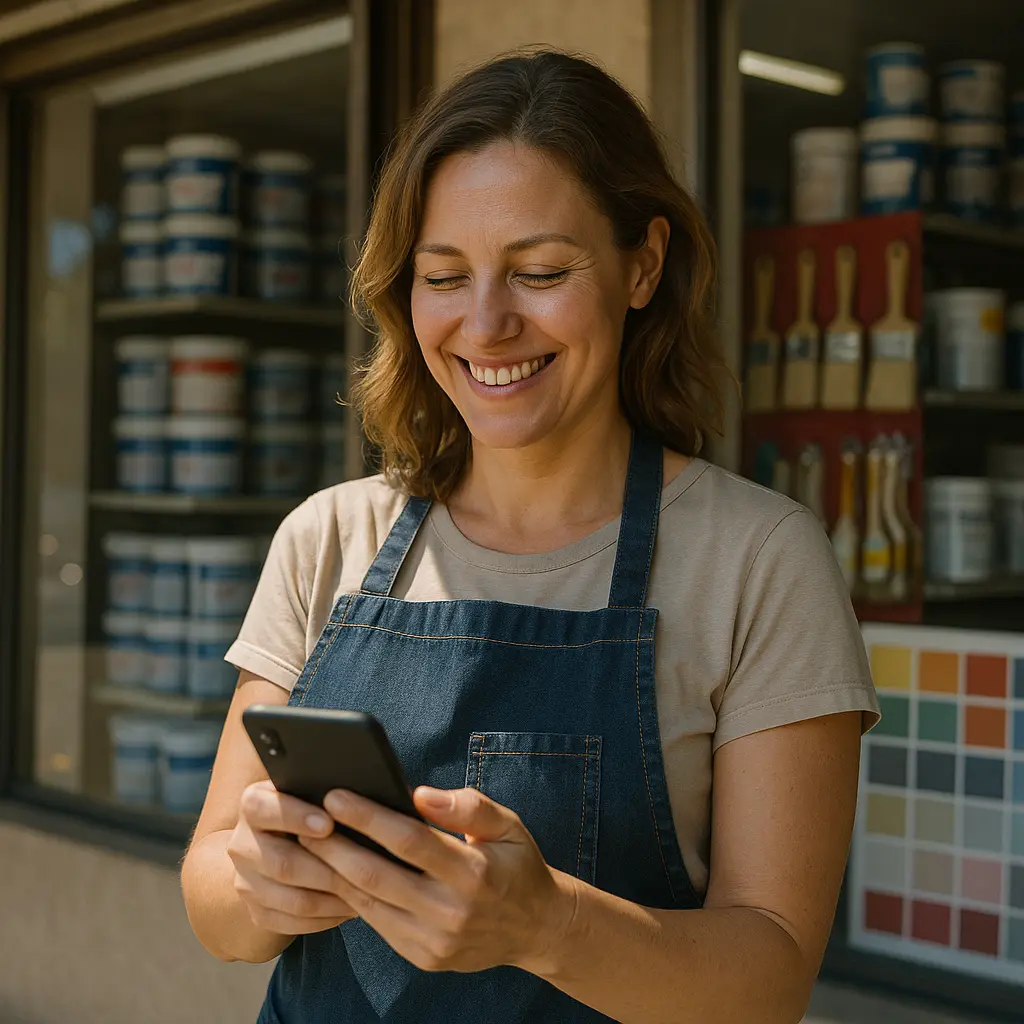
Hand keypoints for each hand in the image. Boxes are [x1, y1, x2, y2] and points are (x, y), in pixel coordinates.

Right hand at [227, 780, 357, 936]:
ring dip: (333, 900)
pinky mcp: (256, 912)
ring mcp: (245, 882)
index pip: (264, 809)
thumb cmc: (306, 809)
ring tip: (367, 894)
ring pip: (293, 900)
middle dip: (328, 869)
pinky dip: (326, 919)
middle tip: (363, 870)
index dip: (296, 817)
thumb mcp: (308, 792)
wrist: (272, 843)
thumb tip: (356, 798)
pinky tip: (350, 909)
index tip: (328, 824)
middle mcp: (241, 844)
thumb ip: (323, 791)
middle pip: (283, 864)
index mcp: (253, 805)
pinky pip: (292, 924)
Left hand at [298, 786, 578, 973]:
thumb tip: (420, 794)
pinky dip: (352, 898)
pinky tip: (335, 874)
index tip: (335, 795)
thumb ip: (468, 806)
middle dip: (334, 846)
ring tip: (307, 845)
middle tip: (302, 821)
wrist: (537, 928)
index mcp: (473, 872)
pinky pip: (377, 924)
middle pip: (377, 876)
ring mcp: (435, 941)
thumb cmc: (516, 864)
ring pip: (370, 903)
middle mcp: (452, 911)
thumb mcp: (508, 824)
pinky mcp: (424, 958)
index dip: (368, 816)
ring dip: (333, 873)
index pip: (409, 840)